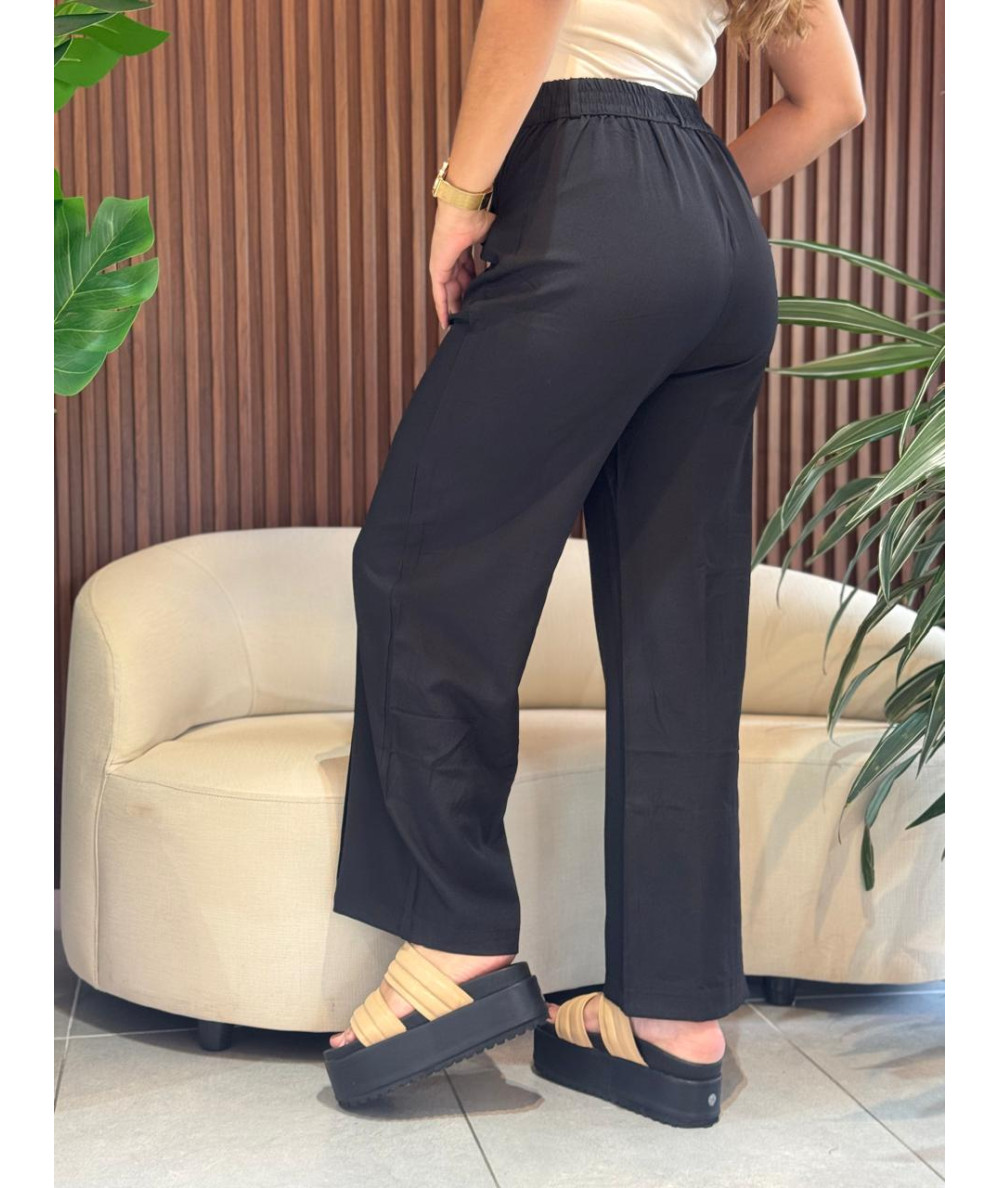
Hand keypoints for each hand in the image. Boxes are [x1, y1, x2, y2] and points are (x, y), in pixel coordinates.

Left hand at [429, 199, 495, 329]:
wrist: (464, 212)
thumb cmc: (478, 218)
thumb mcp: (491, 237)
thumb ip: (496, 249)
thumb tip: (509, 258)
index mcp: (463, 246)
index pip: (467, 269)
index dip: (474, 282)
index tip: (480, 294)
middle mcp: (452, 256)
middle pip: (459, 282)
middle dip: (465, 298)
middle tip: (471, 314)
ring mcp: (443, 263)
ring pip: (449, 291)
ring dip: (455, 307)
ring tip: (462, 322)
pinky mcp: (437, 270)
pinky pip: (439, 294)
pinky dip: (442, 308)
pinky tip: (446, 322)